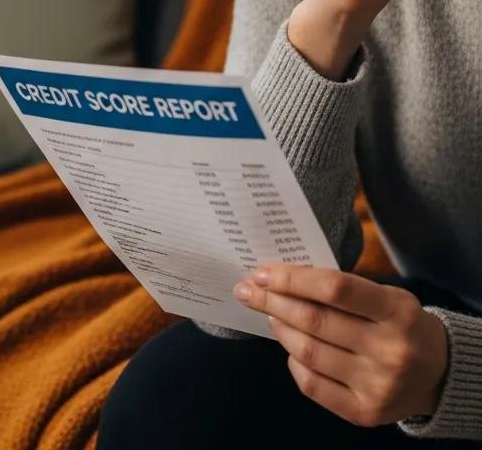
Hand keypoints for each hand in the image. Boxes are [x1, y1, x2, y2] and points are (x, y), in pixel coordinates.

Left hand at [232, 263, 449, 426]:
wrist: (439, 374)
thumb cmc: (399, 323)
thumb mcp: (386, 295)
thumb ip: (341, 288)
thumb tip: (279, 278)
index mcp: (397, 311)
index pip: (334, 288)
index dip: (292, 278)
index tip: (261, 272)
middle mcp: (390, 350)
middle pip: (314, 320)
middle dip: (272, 301)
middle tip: (247, 290)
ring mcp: (378, 385)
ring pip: (308, 352)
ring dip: (280, 328)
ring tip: (269, 313)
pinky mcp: (366, 413)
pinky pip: (313, 385)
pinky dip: (293, 362)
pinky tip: (290, 347)